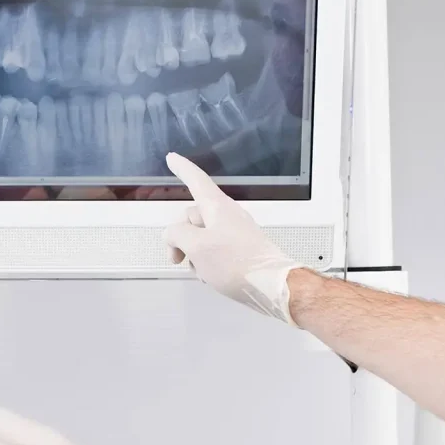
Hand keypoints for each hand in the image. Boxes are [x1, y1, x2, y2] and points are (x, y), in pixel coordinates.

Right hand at [162, 152, 304, 325]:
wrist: (272, 285)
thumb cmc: (238, 264)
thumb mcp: (196, 247)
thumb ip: (176, 234)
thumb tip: (172, 233)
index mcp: (217, 207)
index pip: (196, 180)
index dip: (182, 169)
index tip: (172, 159)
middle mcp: (227, 215)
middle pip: (193, 215)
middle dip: (179, 236)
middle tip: (177, 257)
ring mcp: (235, 232)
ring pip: (201, 235)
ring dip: (193, 252)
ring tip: (201, 269)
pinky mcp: (240, 248)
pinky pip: (214, 248)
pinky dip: (206, 260)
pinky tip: (210, 275)